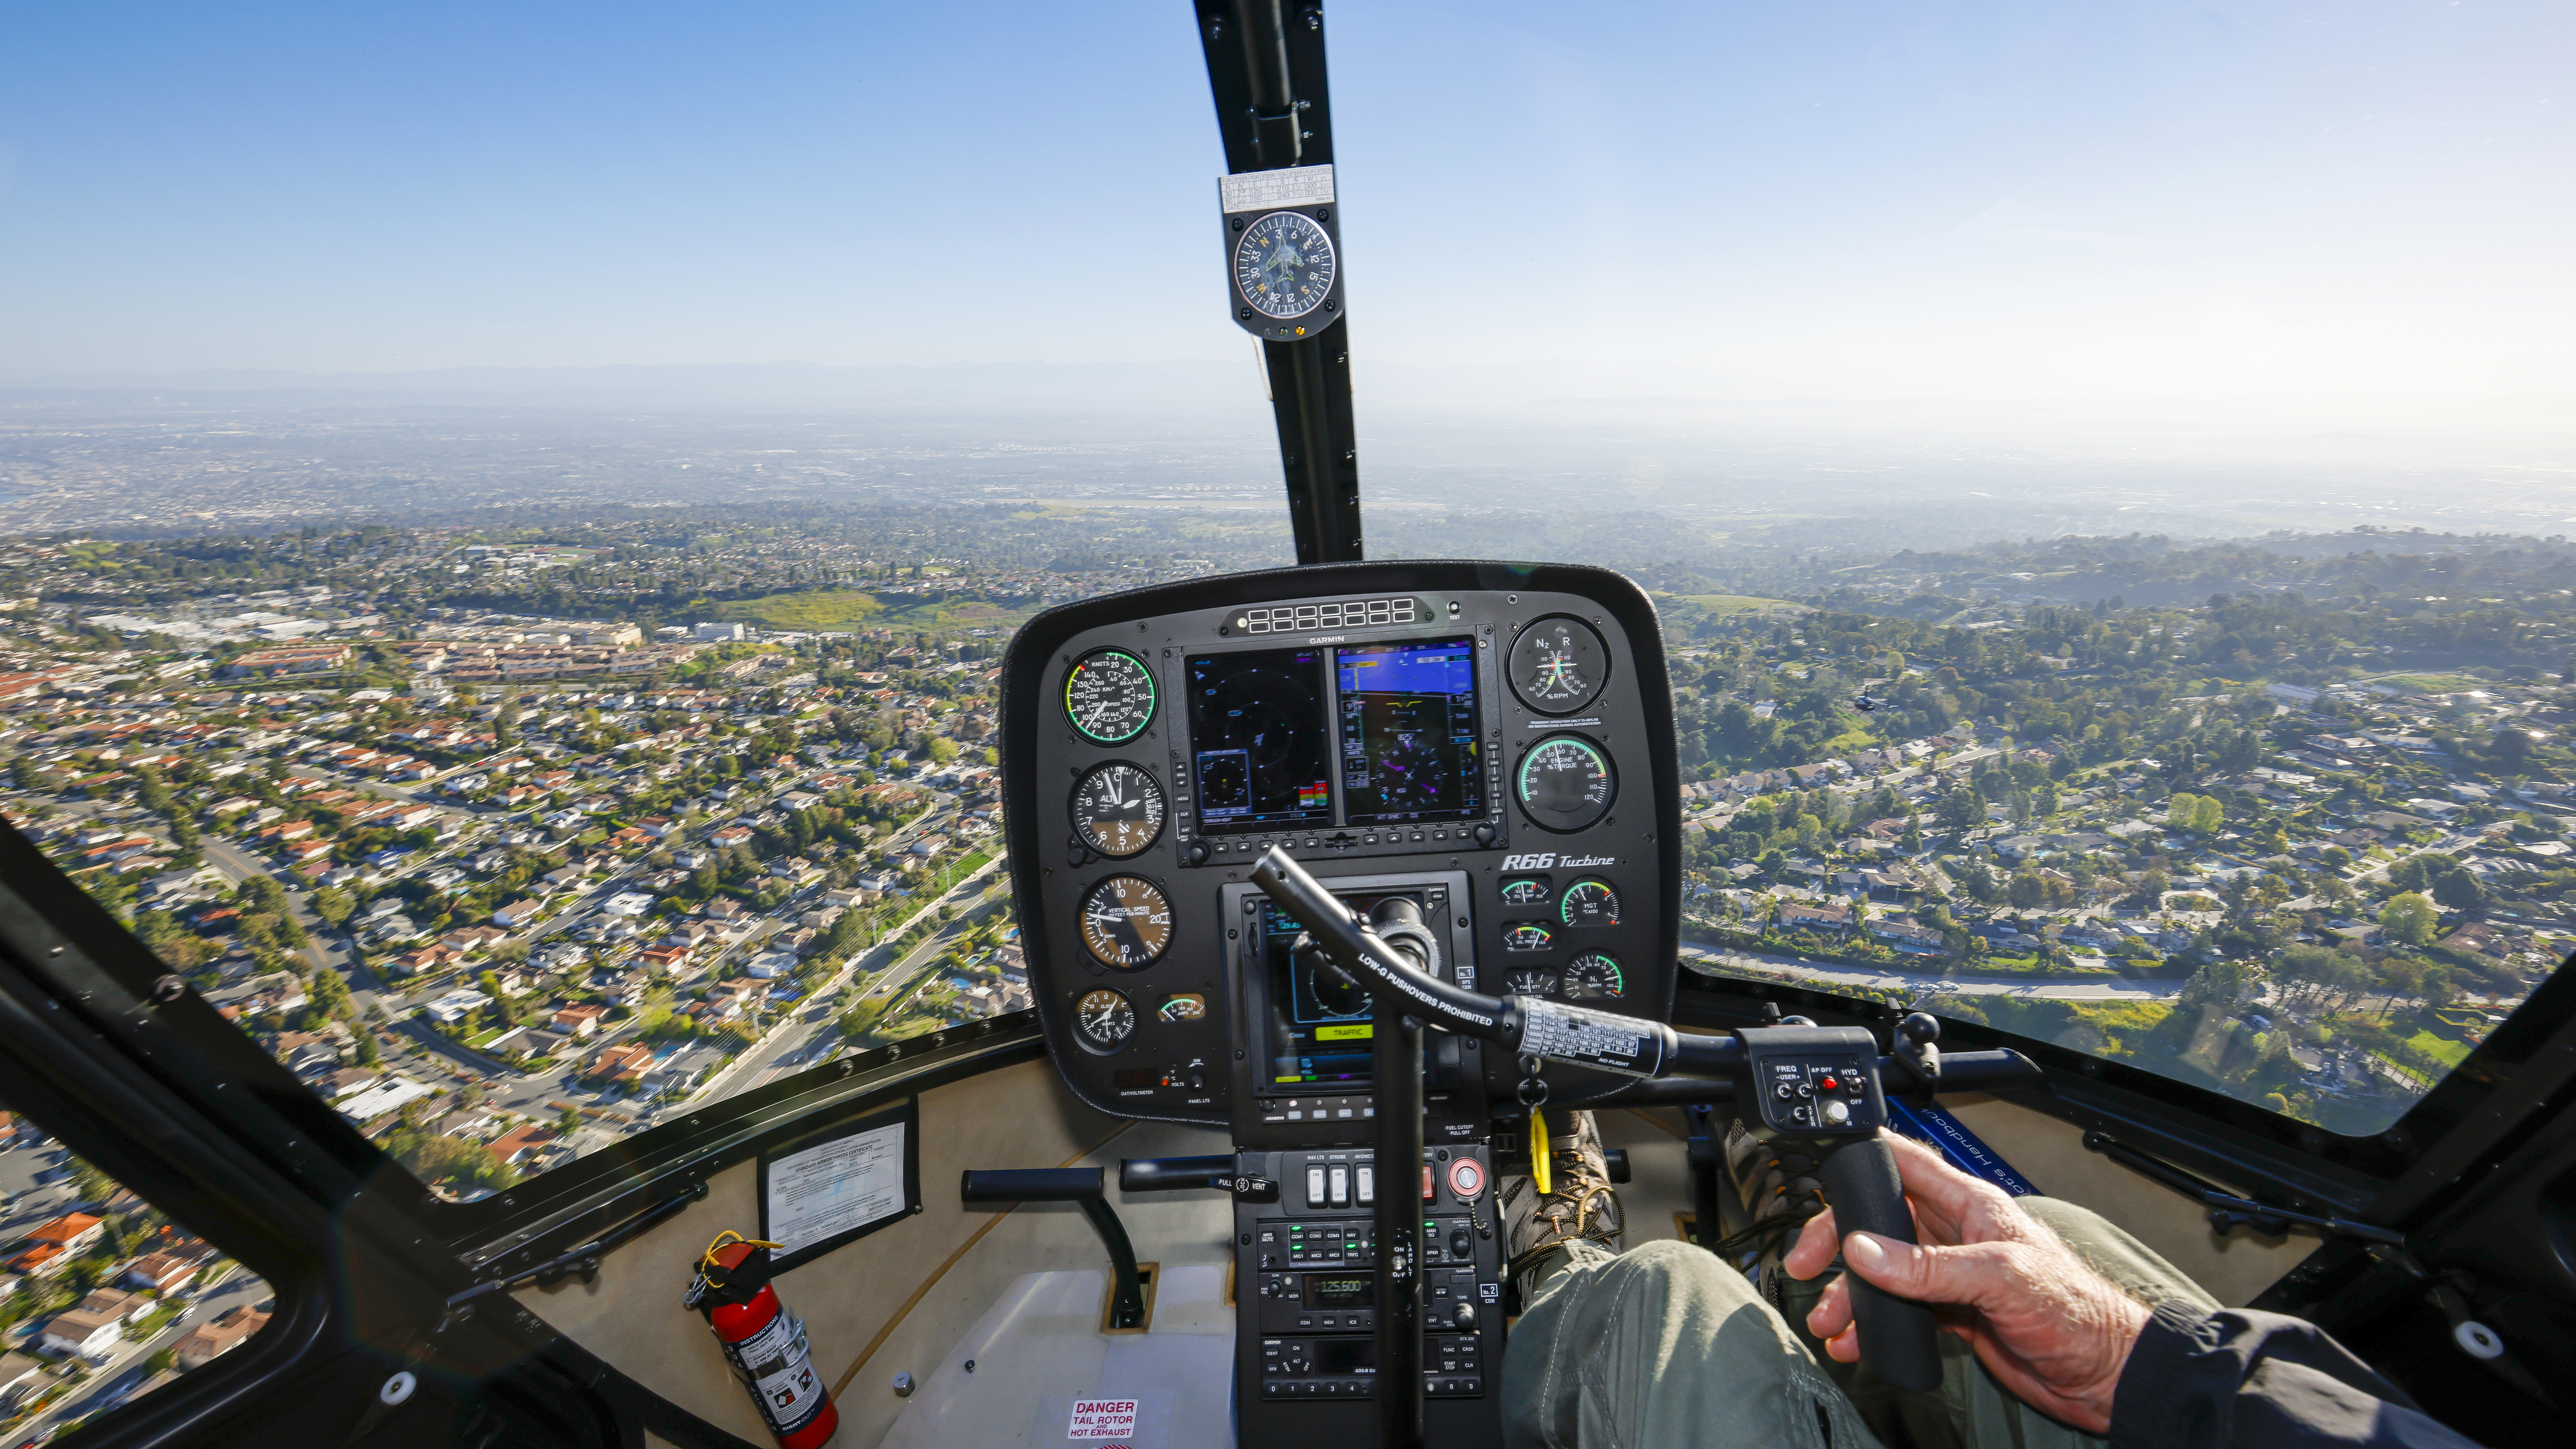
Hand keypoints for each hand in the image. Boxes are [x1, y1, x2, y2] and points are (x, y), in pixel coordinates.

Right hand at [1785, 1133, 2149, 1432]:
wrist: (2104, 1374)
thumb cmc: (2077, 1311)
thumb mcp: (1998, 1278)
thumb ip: (1927, 1266)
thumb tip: (1865, 1250)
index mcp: (1971, 1205)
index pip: (1906, 1164)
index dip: (1864, 1158)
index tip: (1822, 1166)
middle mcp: (1956, 1233)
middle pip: (1880, 1220)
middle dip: (1837, 1241)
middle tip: (1805, 1264)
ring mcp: (1953, 1274)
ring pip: (1884, 1270)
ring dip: (1850, 1293)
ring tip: (1828, 1320)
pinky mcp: (1954, 1313)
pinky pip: (1900, 1308)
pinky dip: (1872, 1323)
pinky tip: (1856, 1340)